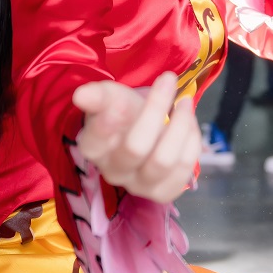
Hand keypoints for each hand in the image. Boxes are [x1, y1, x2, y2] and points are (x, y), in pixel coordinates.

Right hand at [71, 71, 201, 202]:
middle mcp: (113, 172)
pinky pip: (184, 168)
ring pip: (163, 161)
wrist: (147, 127)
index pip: (96, 140)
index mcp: (93, 148)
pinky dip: (191, 141)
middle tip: (168, 80)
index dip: (106, 125)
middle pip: (135, 148)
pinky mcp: (164, 192)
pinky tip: (188, 124)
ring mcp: (139, 186)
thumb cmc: (124, 110)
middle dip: (155, 110)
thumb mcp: (110, 96)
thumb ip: (97, 95)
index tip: (120, 102)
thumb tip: (80, 96)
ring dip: (180, 126)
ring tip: (184, 102)